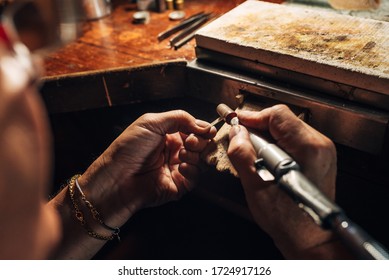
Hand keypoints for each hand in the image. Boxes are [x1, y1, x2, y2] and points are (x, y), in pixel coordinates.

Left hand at [79, 110, 215, 226]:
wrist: (117, 178)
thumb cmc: (128, 149)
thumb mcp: (151, 123)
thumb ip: (179, 118)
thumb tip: (203, 125)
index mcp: (168, 135)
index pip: (194, 129)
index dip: (202, 129)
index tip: (208, 130)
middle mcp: (174, 151)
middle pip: (201, 144)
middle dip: (200, 141)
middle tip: (191, 142)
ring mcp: (177, 168)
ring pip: (201, 160)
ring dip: (195, 155)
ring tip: (182, 155)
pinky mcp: (178, 186)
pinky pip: (195, 177)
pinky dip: (193, 171)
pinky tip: (182, 167)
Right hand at [227, 105, 339, 257]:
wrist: (309, 238)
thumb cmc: (288, 220)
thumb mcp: (256, 186)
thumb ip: (243, 155)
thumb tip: (236, 133)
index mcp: (308, 148)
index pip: (277, 115)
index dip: (253, 117)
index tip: (237, 123)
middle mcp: (319, 145)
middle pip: (282, 120)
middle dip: (258, 128)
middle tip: (241, 141)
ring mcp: (321, 151)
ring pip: (286, 129)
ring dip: (266, 138)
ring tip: (255, 156)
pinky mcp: (317, 157)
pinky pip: (291, 140)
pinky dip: (275, 145)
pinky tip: (267, 161)